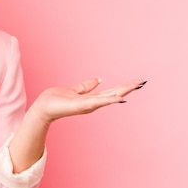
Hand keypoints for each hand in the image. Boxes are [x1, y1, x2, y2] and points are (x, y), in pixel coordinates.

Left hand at [28, 78, 146, 124]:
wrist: (44, 108)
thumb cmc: (57, 100)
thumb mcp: (75, 90)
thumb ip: (86, 86)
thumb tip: (98, 79)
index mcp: (92, 99)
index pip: (111, 91)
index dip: (124, 86)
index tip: (137, 81)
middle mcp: (92, 103)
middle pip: (114, 94)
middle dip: (128, 88)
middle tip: (143, 82)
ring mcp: (88, 105)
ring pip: (109, 97)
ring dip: (123, 91)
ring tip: (136, 86)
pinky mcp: (81, 106)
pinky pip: (98, 102)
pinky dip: (109, 100)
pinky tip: (119, 98)